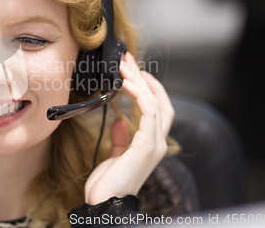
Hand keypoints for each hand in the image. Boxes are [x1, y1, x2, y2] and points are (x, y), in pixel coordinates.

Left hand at [84, 51, 173, 204]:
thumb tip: (121, 121)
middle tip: (128, 60)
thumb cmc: (109, 184)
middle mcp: (157, 143)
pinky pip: (148, 113)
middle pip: (159, 102)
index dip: (150, 89)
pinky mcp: (146, 146)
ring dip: (140, 82)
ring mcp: (154, 144)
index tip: (135, 73)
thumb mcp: (115, 156)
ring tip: (125, 66)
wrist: (105, 204)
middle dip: (144, 79)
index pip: (158, 109)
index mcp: (151, 144)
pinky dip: (139, 95)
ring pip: (155, 103)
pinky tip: (126, 83)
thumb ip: (121, 138)